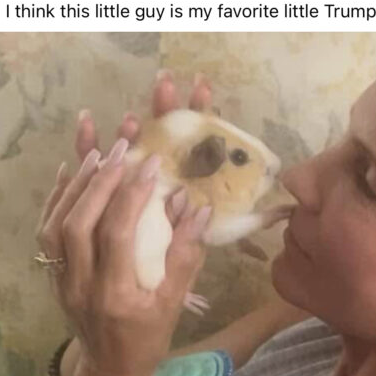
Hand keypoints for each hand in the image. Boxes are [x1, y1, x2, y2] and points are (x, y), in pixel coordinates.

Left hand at [35, 142, 211, 375]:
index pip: (118, 235)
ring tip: (100, 154)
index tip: (152, 165)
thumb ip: (186, 255)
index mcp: (115, 296)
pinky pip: (45, 232)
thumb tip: (199, 208)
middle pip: (80, 224)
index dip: (133, 196)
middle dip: (102, 181)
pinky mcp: (51, 276)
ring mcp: (60, 281)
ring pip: (56, 224)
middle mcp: (80, 287)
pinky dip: (57, 198)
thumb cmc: (148, 338)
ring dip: (77, 186)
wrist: (111, 368)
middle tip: (125, 149)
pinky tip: (71, 172)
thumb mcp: (174, 303)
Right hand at [73, 70, 271, 262]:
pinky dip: (88, 144)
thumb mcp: (224, 234)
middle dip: (165, 107)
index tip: (204, 88)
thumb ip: (251, 219)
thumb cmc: (188, 256)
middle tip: (166, 85)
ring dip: (130, 127)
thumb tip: (288, 209)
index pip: (197, 137)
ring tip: (130, 119)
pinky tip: (87, 124)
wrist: (156, 290)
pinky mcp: (107, 190)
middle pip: (163, 133)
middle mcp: (163, 171)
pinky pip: (94, 166)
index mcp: (192, 174)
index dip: (202, 111)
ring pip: (129, 145)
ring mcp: (133, 178)